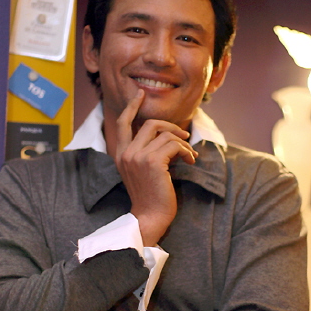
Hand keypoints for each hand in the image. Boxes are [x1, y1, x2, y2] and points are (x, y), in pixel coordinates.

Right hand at [115, 90, 197, 245]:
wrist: (150, 217)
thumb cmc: (151, 196)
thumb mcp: (142, 170)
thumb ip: (147, 152)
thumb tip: (168, 135)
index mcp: (120, 154)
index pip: (122, 123)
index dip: (131, 106)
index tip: (140, 94)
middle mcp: (125, 153)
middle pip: (150, 124)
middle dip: (171, 127)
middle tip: (184, 137)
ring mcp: (137, 156)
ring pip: (166, 135)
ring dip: (184, 144)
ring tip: (190, 156)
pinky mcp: (152, 162)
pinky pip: (175, 146)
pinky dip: (187, 152)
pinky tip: (190, 162)